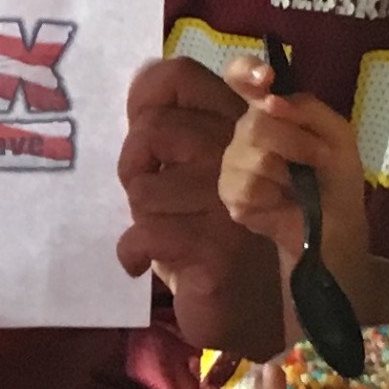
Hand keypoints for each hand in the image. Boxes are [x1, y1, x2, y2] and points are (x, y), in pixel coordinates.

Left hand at [114, 58, 273, 352]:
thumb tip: (143, 79)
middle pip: (152, 129)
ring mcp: (233, 197)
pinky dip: (133, 253)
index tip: (148, 131)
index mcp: (239, 124)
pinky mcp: (215, 246)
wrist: (255, 311)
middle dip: (135, 167)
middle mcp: (243, 150)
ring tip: (166, 231)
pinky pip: (145, 232)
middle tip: (151, 195)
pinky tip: (145, 263)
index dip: (147, 96)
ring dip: (141, 215)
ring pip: (144, 186)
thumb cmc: (218, 235)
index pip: (181, 76)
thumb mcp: (195, 172)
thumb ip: (176, 127)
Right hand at [218, 60, 366, 259]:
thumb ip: (308, 108)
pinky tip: (282, 201)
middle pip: (255, 122)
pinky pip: (247, 186)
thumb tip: (270, 101)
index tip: (265, 78)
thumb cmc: (336, 174)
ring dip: (290, 170)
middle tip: (320, 158)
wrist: (337, 223)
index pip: (240, 76)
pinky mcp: (230, 194)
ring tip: (302, 184)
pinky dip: (274, 194)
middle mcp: (245, 131)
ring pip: (254, 155)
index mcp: (269, 109)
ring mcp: (234, 163)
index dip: (245, 70)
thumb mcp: (337, 133)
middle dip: (296, 141)